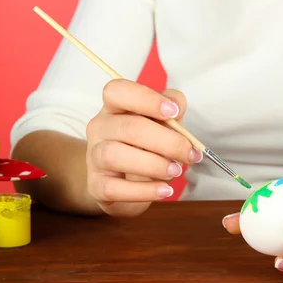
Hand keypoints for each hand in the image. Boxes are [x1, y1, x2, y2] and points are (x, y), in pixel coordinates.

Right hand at [85, 79, 202, 216]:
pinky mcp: (96, 186)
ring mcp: (94, 157)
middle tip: (189, 154)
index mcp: (114, 107)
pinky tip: (164, 191)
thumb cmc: (145, 147)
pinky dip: (144, 191)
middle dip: (167, 141)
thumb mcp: (162, 123)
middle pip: (128, 127)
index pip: (117, 91)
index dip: (146, 99)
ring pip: (115, 155)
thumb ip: (172, 108)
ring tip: (175, 171)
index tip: (173, 112)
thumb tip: (177, 106)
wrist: (123, 184)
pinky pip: (114, 188)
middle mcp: (99, 128)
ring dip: (153, 164)